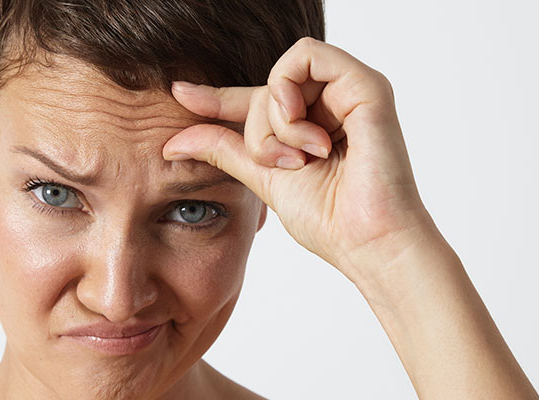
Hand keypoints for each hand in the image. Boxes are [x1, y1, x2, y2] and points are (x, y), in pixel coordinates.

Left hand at [163, 37, 442, 285]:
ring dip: (276, 120)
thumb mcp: (263, 177)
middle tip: (285, 164)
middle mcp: (335, 101)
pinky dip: (290, 94)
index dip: (218, 97)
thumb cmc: (329, 219)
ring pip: (282, 73)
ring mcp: (352, 89)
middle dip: (260, 131)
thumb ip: (225, 150)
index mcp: (316, 123)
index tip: (179, 93)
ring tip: (301, 156)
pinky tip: (305, 134)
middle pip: (267, 87)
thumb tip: (172, 142)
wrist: (366, 243)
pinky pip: (306, 56)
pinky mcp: (366, 84)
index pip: (260, 98)